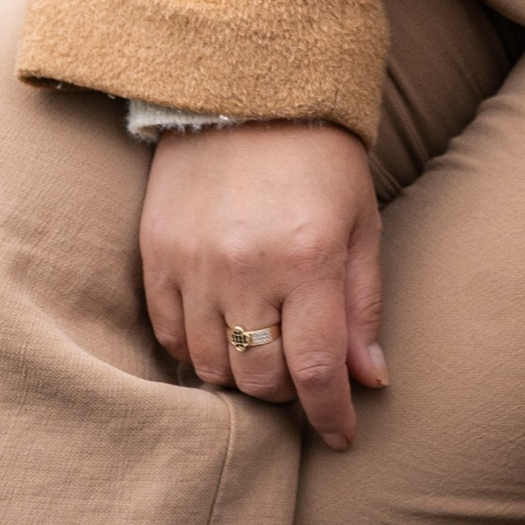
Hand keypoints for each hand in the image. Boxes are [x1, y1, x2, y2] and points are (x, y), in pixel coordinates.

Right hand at [140, 122, 385, 449]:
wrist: (244, 90)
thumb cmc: (318, 158)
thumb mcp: (360, 224)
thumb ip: (363, 306)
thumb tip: (368, 380)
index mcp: (308, 259)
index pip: (317, 370)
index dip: (330, 415)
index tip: (341, 434)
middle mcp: (246, 268)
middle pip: (259, 378)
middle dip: (286, 392)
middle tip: (300, 374)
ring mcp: (193, 263)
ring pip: (211, 366)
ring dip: (240, 374)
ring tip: (261, 351)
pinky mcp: (156, 254)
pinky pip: (168, 334)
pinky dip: (195, 349)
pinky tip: (220, 334)